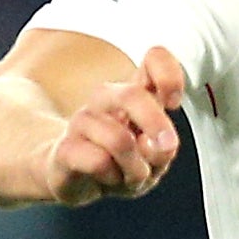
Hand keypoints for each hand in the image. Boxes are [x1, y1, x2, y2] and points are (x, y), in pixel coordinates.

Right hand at [39, 46, 188, 201]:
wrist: (72, 179)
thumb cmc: (119, 163)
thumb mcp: (153, 159)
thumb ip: (163, 149)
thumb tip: (157, 146)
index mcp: (135, 94)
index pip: (154, 59)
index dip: (168, 75)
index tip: (173, 102)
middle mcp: (106, 99)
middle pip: (132, 95)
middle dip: (156, 125)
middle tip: (166, 148)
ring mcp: (82, 121)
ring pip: (119, 140)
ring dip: (135, 169)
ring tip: (129, 176)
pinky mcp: (65, 148)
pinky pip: (99, 162)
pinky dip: (112, 179)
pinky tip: (106, 179)